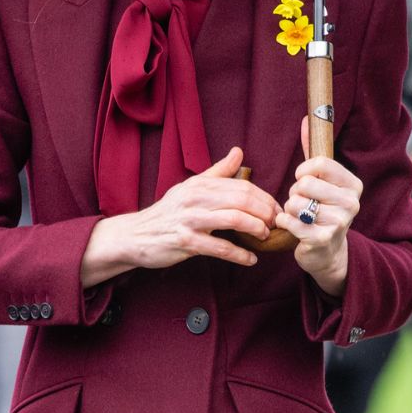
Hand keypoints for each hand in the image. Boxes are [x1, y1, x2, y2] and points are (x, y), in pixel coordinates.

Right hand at [80, 147, 280, 286]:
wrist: (135, 236)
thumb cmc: (167, 212)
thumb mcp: (190, 187)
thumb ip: (217, 172)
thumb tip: (238, 152)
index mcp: (200, 184)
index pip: (242, 185)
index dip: (264, 197)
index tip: (275, 209)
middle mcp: (195, 198)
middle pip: (242, 200)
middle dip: (265, 212)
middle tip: (276, 224)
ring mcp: (190, 220)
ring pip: (234, 219)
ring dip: (256, 229)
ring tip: (265, 236)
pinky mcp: (186, 241)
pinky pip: (220, 247)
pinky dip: (239, 255)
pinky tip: (250, 259)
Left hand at [277, 117, 361, 296]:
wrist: (327, 252)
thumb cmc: (321, 210)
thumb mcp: (321, 181)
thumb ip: (313, 151)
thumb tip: (307, 119)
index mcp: (353, 184)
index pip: (320, 164)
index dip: (303, 171)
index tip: (302, 179)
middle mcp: (352, 202)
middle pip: (306, 183)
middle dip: (294, 192)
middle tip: (301, 201)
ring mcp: (340, 222)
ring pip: (295, 203)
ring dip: (289, 208)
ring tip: (298, 215)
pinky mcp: (323, 239)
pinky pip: (291, 221)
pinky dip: (284, 222)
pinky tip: (291, 225)